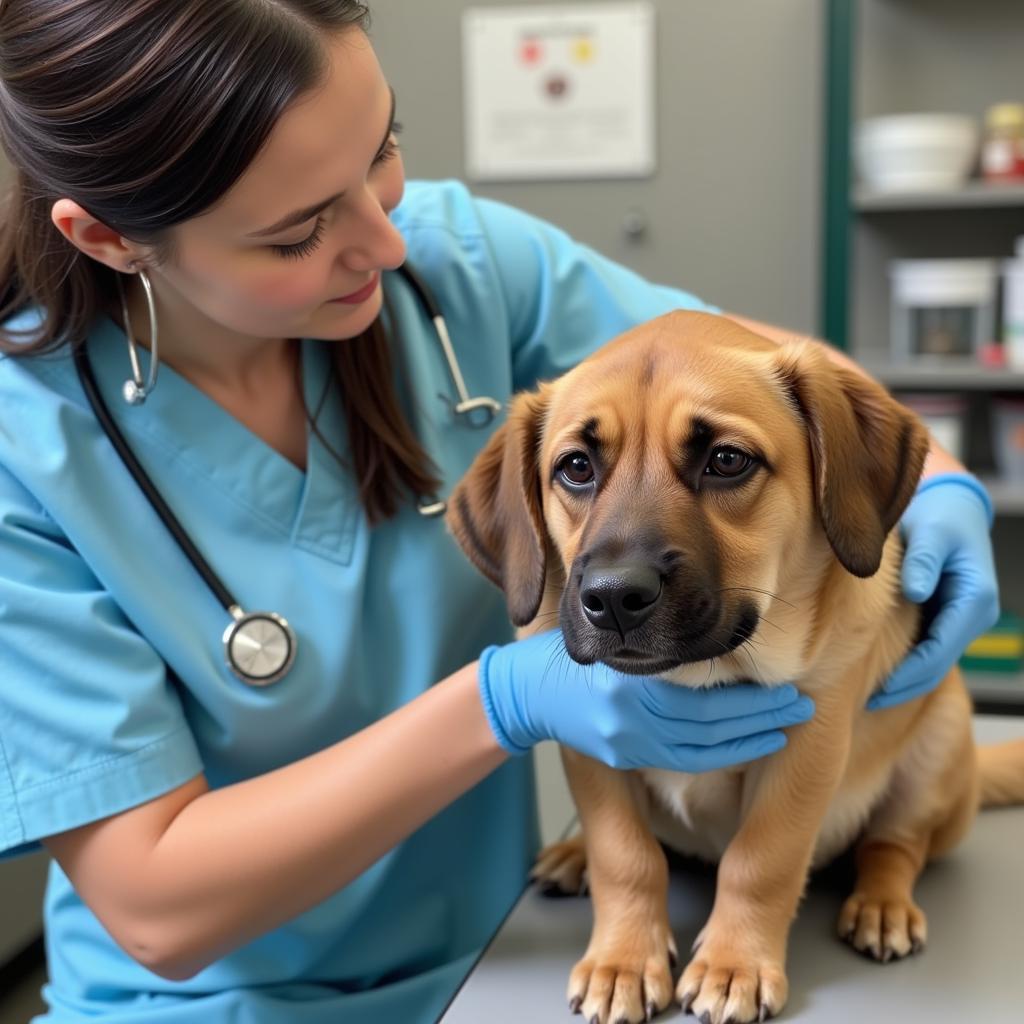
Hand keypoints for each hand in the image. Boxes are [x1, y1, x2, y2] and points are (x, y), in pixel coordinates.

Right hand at [478, 631, 814, 771]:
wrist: (525, 691)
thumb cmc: (573, 652)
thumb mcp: (611, 637)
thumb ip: (655, 645)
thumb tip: (712, 635)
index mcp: (632, 683)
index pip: (707, 699)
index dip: (753, 699)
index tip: (788, 687)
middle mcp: (631, 717)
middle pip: (712, 725)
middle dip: (762, 717)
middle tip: (801, 704)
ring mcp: (627, 742)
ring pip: (703, 747)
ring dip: (750, 738)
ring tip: (785, 724)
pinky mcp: (624, 756)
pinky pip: (684, 759)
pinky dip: (722, 755)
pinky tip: (750, 745)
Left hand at [868, 474, 999, 710]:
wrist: (948, 507)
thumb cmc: (940, 516)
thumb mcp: (933, 531)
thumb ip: (925, 559)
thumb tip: (917, 592)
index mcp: (975, 600)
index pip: (941, 650)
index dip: (909, 673)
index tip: (877, 688)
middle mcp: (972, 615)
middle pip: (936, 665)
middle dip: (903, 687)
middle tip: (863, 703)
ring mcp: (958, 619)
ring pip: (930, 662)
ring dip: (902, 681)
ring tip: (862, 697)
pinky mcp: (942, 616)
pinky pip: (923, 648)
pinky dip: (902, 663)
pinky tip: (871, 673)